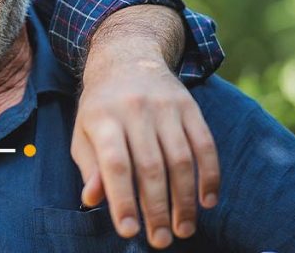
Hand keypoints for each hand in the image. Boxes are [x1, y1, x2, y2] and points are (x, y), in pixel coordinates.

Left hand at [73, 52, 219, 249]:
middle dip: (157, 209)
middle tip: (161, 241)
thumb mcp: (84, 133)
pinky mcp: (190, 106)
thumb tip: (93, 200)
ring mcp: (165, 107)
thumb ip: (89, 167)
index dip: (122, 199)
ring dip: (186, 200)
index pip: (114, 164)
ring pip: (181, 160)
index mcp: (103, 118)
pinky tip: (207, 202)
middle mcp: (135, 110)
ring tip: (184, 229)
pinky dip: (210, 176)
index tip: (129, 231)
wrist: (127, 59)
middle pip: (150, 167)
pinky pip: (205, 145)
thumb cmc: (100, 108)